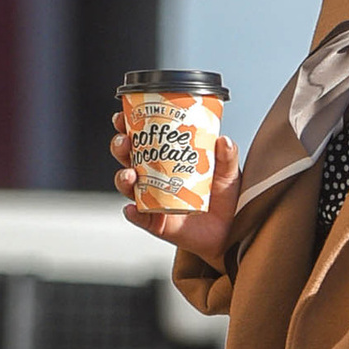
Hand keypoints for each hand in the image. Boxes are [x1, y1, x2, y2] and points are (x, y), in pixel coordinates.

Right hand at [109, 112, 240, 264]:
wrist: (229, 232)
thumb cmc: (224, 199)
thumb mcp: (228, 174)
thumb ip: (226, 157)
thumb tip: (224, 140)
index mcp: (167, 158)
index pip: (142, 138)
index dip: (128, 126)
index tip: (122, 117)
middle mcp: (154, 177)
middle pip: (127, 158)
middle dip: (120, 147)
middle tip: (124, 141)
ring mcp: (152, 199)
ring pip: (128, 186)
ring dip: (123, 178)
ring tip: (129, 175)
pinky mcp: (156, 222)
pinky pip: (139, 218)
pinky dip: (133, 213)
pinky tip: (133, 208)